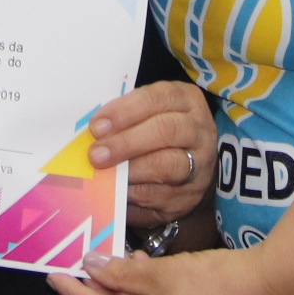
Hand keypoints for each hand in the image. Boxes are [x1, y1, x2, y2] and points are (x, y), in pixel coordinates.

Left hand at [91, 80, 216, 227]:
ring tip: (106, 174)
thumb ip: (126, 118)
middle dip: (126, 142)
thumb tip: (93, 130)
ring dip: (131, 170)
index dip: (125, 111)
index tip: (97, 125)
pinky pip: (162, 196)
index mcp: (186, 100)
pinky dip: (136, 193)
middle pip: (166, 131)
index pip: (157, 98)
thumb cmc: (158, 131)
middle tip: (96, 154)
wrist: (189, 167)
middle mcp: (199, 130)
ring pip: (168, 165)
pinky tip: (117, 191)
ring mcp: (200, 164)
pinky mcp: (191, 195)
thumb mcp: (148, 114)